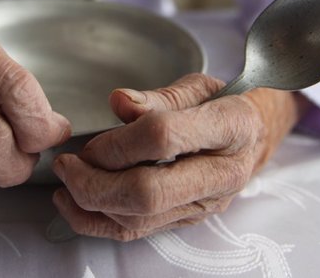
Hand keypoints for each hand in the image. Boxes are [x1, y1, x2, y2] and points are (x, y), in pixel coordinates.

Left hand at [50, 73, 302, 240]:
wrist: (254, 136)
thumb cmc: (223, 104)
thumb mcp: (198, 86)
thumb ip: (157, 96)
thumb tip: (118, 102)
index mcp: (230, 127)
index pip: (164, 138)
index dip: (117, 142)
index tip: (90, 142)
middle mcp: (221, 174)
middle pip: (148, 192)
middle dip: (95, 183)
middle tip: (67, 165)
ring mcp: (204, 203)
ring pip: (139, 219)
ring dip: (90, 203)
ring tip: (65, 180)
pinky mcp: (186, 219)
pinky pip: (137, 231)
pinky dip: (97, 223)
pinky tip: (73, 204)